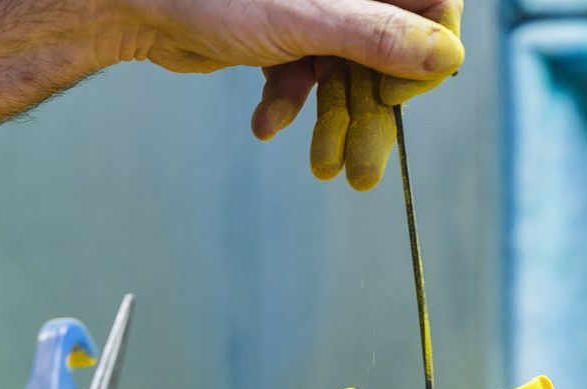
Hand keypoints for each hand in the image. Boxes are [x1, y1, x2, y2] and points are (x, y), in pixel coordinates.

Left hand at [251, 0, 462, 189]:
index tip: (396, 95)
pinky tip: (266, 122)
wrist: (137, 3)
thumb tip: (448, 57)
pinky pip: (309, 79)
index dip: (423, 58)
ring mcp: (319, 14)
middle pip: (390, 58)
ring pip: (350, 77)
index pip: (435, 10)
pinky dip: (290, 105)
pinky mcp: (288, 38)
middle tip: (362, 174)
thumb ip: (378, 35)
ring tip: (321, 167)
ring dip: (333, 126)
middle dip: (371, 117)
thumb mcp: (308, 17)